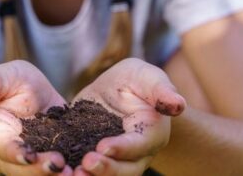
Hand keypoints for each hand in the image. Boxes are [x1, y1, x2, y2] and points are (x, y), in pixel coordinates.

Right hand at [0, 60, 71, 174]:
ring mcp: (24, 164)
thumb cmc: (14, 84)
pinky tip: (83, 172)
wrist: (32, 97)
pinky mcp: (44, 167)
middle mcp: (4, 154)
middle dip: (39, 171)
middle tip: (60, 166)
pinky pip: (53, 175)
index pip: (0, 145)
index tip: (29, 156)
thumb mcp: (9, 75)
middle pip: (19, 169)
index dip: (13, 152)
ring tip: (73, 173)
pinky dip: (68, 174)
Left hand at [72, 58, 185, 175]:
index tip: (103, 146)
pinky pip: (91, 172)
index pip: (140, 145)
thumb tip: (179, 105)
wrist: (118, 91)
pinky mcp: (97, 160)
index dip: (123, 148)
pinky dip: (78, 173)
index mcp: (152, 133)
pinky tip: (63, 171)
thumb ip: (161, 89)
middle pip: (127, 170)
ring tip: (72, 174)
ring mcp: (118, 161)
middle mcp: (138, 154)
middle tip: (86, 163)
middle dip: (107, 170)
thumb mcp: (146, 77)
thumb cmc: (137, 81)